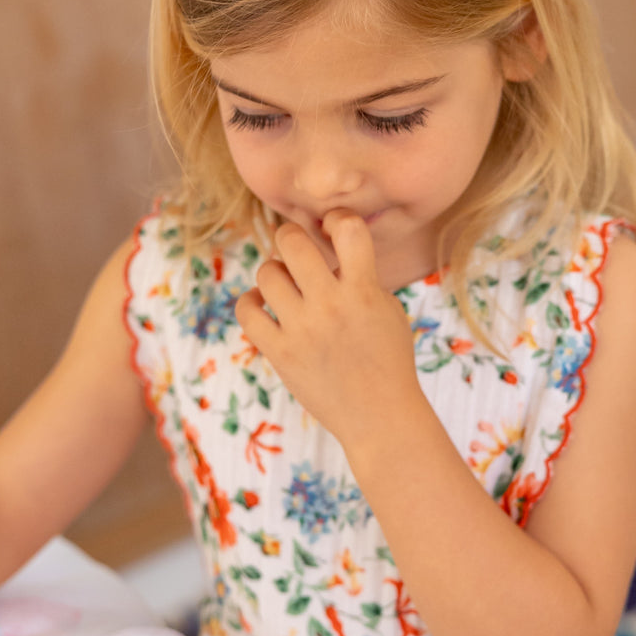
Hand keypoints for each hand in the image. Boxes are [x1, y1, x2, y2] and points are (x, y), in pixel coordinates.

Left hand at [235, 210, 425, 450]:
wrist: (379, 416)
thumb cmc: (387, 359)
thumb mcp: (387, 309)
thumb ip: (361, 275)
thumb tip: (327, 247)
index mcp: (364, 290)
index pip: (348, 229)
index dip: (337, 218)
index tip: (333, 230)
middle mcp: (331, 305)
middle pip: (292, 242)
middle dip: (291, 236)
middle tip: (296, 248)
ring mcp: (302, 330)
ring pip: (267, 274)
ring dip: (274, 272)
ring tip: (285, 284)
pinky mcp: (281, 353)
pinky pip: (247, 312)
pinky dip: (251, 302)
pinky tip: (264, 306)